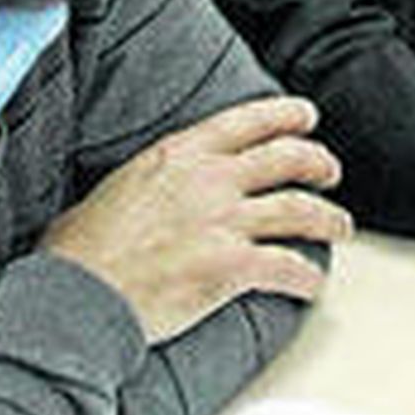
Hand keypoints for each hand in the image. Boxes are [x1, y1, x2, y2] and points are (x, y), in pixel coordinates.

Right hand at [42, 95, 352, 344]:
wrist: (73, 299)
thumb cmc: (80, 252)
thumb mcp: (118, 186)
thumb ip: (155, 178)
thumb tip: (159, 185)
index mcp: (181, 154)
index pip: (249, 120)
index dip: (287, 115)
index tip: (308, 116)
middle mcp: (210, 181)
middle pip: (287, 158)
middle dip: (319, 163)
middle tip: (331, 172)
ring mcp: (223, 223)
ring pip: (299, 210)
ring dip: (329, 219)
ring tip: (341, 227)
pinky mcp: (230, 268)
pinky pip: (286, 267)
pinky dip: (307, 276)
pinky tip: (313, 284)